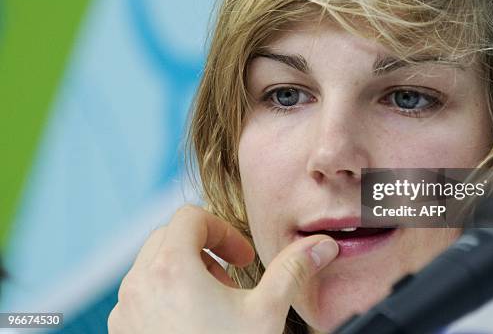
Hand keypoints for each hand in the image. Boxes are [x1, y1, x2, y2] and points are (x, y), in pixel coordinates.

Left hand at [108, 204, 338, 332]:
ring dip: (184, 271)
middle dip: (203, 248)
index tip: (243, 257)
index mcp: (171, 267)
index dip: (223, 231)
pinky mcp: (122, 331)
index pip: (190, 217)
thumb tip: (322, 245)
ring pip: (152, 265)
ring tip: (212, 302)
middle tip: (229, 277)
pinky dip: (165, 294)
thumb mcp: (267, 312)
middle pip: (169, 236)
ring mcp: (125, 310)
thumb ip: (293, 269)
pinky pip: (141, 294)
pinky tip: (192, 323)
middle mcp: (139, 284)